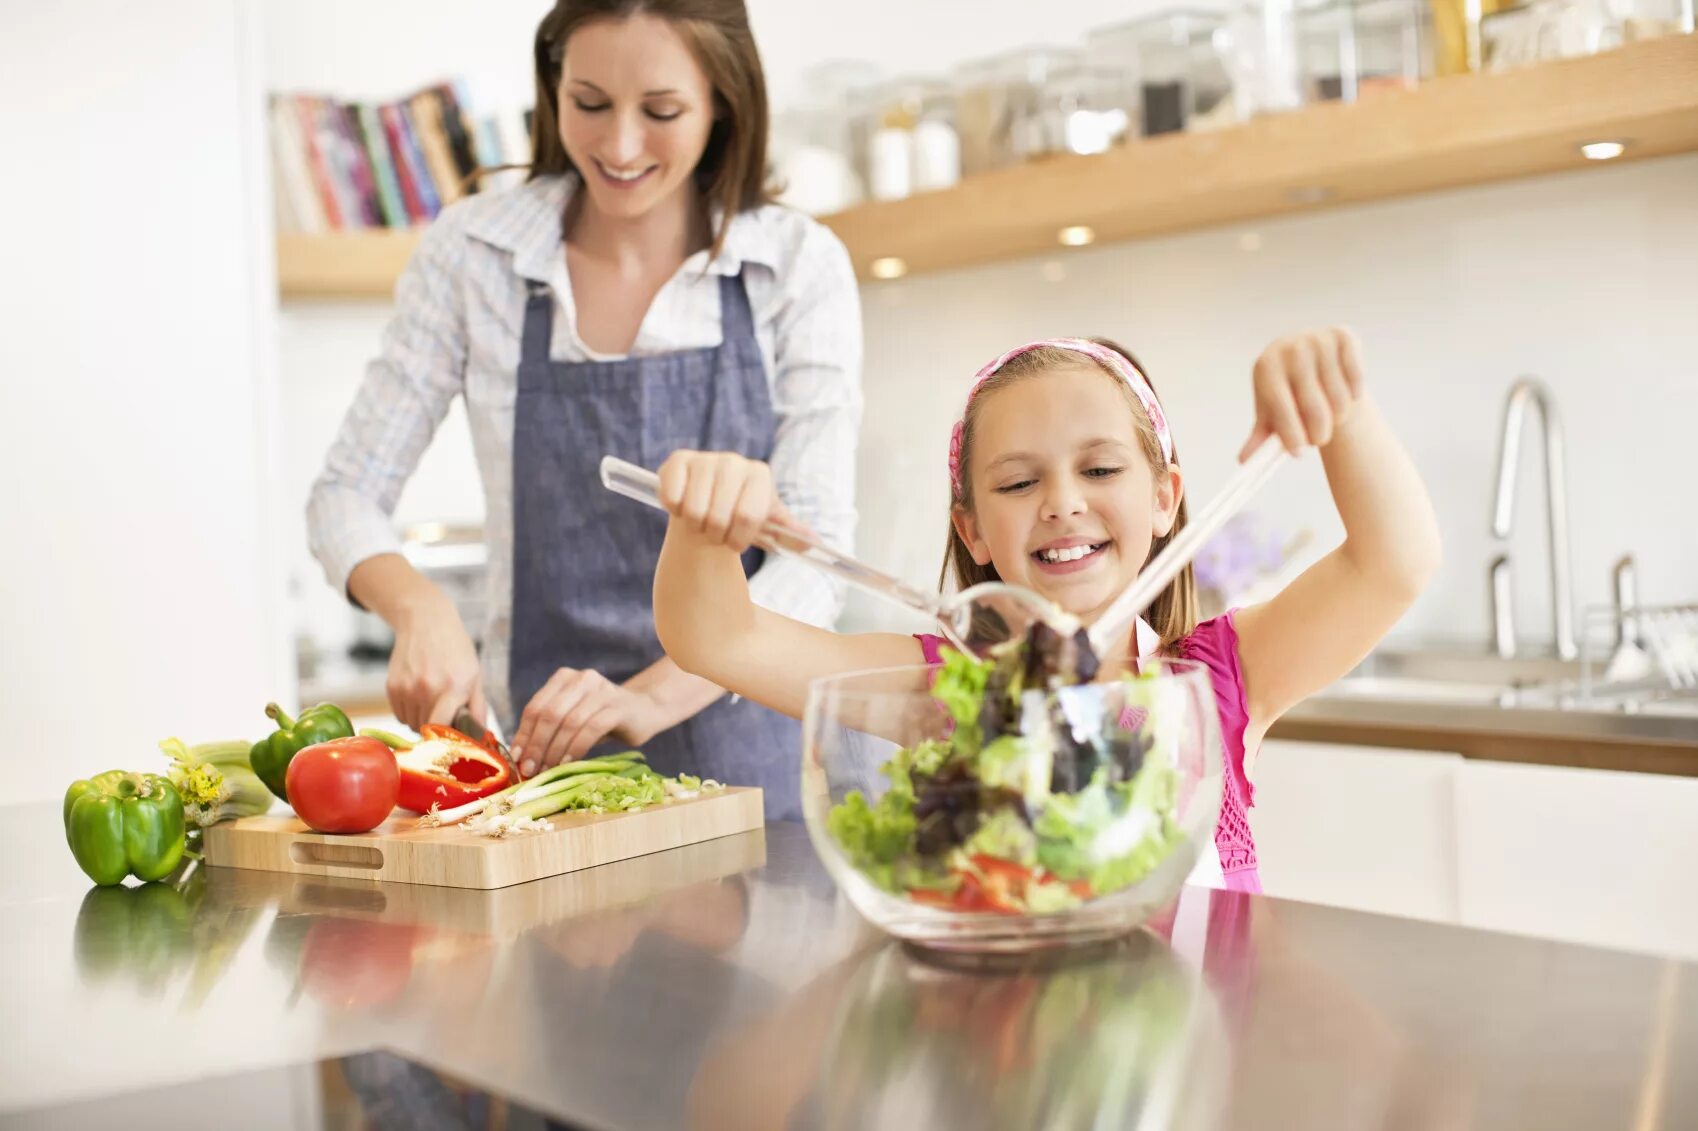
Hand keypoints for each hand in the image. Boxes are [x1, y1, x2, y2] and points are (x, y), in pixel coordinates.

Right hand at [386, 594, 484, 729]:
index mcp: (453, 687)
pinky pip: (400, 715)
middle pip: (427, 729)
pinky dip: (409, 712)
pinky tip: (418, 694)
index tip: (451, 739)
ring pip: (412, 724)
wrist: (426, 621)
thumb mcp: (475, 674)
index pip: (442, 728)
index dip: (446, 739)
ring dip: (422, 720)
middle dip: (437, 729)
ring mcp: (407, 688)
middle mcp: (427, 689)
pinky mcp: (392, 687)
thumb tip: (481, 738)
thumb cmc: (455, 649)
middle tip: (445, 713)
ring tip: (432, 700)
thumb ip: (478, 708)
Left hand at [510, 668, 661, 776]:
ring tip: (547, 770)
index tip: (517, 759)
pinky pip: (591, 728)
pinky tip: (568, 762)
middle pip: (550, 714)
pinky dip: (576, 748)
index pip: (535, 707)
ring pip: (569, 722)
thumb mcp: (572, 721)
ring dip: (554, 750)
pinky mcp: (618, 707)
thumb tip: (521, 758)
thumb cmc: (602, 720)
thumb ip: (549, 732)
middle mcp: (582, 679)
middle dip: (536, 745)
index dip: (523, 734)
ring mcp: (602, 690)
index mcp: (564, 678)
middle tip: (530, 769)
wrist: (644, 711)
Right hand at [656, 451, 797, 552]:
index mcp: (760, 474)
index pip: (749, 517)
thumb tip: (813, 542)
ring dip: (695, 526)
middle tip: (717, 531)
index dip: (739, 539)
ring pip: (695, 511)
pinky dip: (676, 511)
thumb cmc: (740, 519)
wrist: (708, 510)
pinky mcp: (678, 460)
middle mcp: (734, 461)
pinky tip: (684, 505)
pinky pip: (673, 497)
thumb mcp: (769, 529)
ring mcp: (705, 458)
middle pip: (720, 516)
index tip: (736, 542)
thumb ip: (791, 536)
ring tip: (702, 520)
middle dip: (716, 535)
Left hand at [1239, 327, 1364, 460]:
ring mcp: (1318, 340)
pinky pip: (1356, 379)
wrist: (1311, 359)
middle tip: (1319, 440)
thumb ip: (1259, 437)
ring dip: (1338, 417)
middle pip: (1314, 408)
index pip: (1281, 409)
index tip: (1298, 454)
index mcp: (1266, 367)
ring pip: (1339, 399)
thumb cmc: (1287, 393)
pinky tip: (1347, 395)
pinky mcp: (1343, 336)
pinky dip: (1354, 395)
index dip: (1292, 436)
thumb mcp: (1270, 412)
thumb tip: (1244, 461)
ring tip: (1331, 416)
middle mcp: (1290, 349)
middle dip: (1318, 434)